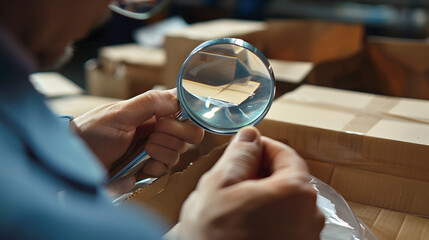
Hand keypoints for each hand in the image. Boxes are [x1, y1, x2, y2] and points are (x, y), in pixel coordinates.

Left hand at [72, 89, 204, 178]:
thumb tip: (178, 98)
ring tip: (142, 150)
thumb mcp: (119, 113)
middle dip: (174, 136)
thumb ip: (149, 103)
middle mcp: (158, 128)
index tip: (170, 120)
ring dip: (162, 152)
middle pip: (190, 133)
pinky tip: (142, 167)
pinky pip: (167, 169)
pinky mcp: (149, 167)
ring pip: (179, 152)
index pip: (185, 108)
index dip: (187, 115)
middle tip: (152, 136)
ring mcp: (155, 148)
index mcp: (154, 110)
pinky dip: (157, 168)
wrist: (76, 160)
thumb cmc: (92, 131)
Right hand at [177, 127, 324, 239]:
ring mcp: (306, 237)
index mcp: (295, 191)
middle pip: (288, 178)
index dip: (262, 146)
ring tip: (235, 202)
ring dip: (264, 195)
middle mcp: (310, 216)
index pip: (285, 153)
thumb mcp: (220, 185)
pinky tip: (244, 222)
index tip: (246, 147)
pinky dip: (269, 216)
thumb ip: (240, 154)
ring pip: (286, 202)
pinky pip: (286, 223)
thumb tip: (250, 136)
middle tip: (235, 175)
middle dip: (262, 171)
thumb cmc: (215, 235)